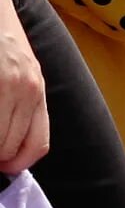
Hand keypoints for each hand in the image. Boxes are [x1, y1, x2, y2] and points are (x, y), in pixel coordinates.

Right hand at [0, 20, 49, 173]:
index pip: (38, 144)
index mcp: (38, 91)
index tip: (3, 166)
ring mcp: (7, 83)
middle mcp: (27, 89)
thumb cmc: (2, 41)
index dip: (18, 163)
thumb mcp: (23, 72)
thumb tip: (9, 147)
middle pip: (9, 146)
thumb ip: (22, 105)